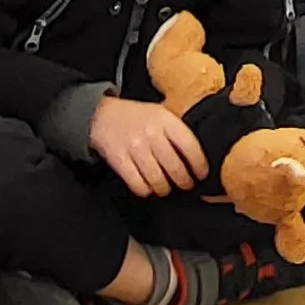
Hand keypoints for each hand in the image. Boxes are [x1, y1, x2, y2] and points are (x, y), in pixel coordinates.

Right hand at [89, 96, 207, 197]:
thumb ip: (177, 131)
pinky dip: (145, 190)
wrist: (102, 114)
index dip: (199, 165)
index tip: (201, 174)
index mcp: (165, 120)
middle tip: (185, 185)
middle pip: (175, 167)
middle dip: (184, 182)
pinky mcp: (119, 160)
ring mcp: (135, 147)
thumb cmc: (137, 117)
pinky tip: (148, 187)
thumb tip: (198, 156)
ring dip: (164, 188)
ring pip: (157, 179)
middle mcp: (152, 133)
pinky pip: (138, 184)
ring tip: (166, 188)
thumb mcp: (160, 114)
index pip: (190, 146)